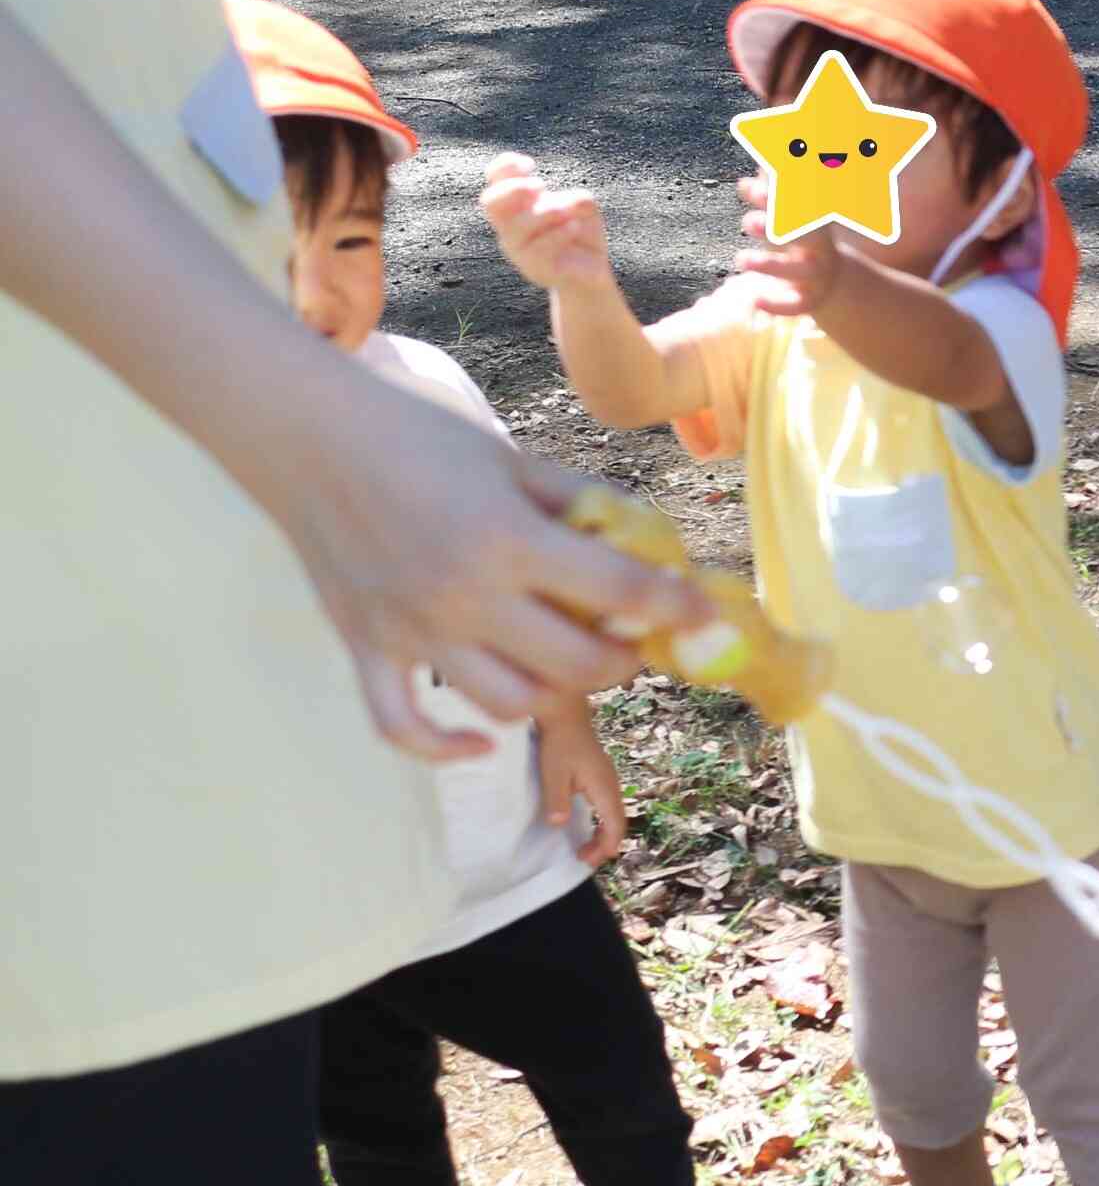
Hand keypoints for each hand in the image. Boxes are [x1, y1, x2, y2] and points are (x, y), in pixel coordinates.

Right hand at [259, 365, 710, 756]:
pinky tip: (483, 740)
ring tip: (565, 667)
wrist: (310, 438)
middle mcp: (464, 596)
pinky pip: (404, 728)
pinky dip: (446, 748)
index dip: (673, 605)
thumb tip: (644, 541)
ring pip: (509, 705)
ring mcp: (413, 632)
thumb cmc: (420, 437)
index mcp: (509, 539)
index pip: (619, 588)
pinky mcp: (368, 649)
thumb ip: (581, 505)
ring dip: (553, 695)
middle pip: (576, 665)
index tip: (701, 613)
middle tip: (629, 643)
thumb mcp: (514, 460)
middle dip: (621, 661)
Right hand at [478, 153, 616, 291]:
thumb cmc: (578, 230)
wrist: (590, 269)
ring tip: (564, 212)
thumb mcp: (583, 208)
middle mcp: (510, 226)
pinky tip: (574, 227)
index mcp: (516, 205)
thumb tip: (570, 205)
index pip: (495, 179)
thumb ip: (576, 199)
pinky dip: (559, 233)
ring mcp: (519, 250)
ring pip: (516, 228)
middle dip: (513, 189)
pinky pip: (539, 249)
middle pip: (490, 202)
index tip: (530, 165)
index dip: (505, 166)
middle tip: (540, 187)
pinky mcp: (536, 269)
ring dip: (543, 213)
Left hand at [535, 699, 631, 865]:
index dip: (607, 845)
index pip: (614, 823)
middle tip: (584, 859)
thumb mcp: (553, 773)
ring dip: (603, 832)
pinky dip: (602, 820)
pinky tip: (588, 824)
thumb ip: (557, 800)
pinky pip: (608, 804)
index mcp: (604, 786)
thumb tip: (560, 824)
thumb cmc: (559, 742)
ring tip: (586, 847)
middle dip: (605, 844)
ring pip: (614, 812)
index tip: (592, 859)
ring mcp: (608, 778)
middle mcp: (611, 783)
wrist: (565, 712)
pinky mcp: (600, 774)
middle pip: (618, 821)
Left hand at [737, 174, 850, 317]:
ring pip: (795, 271)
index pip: (795, 208)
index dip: (774, 200)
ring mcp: (814, 276)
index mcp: (814, 224)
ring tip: (740, 260)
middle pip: (803, 236)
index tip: (752, 191)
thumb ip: (767, 202)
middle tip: (749, 222)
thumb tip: (744, 185)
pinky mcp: (808, 301)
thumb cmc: (800, 243)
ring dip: (768, 265)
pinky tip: (756, 301)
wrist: (830, 280)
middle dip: (776, 229)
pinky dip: (777, 305)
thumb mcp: (787, 222)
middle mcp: (818, 249)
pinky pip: (795, 306)